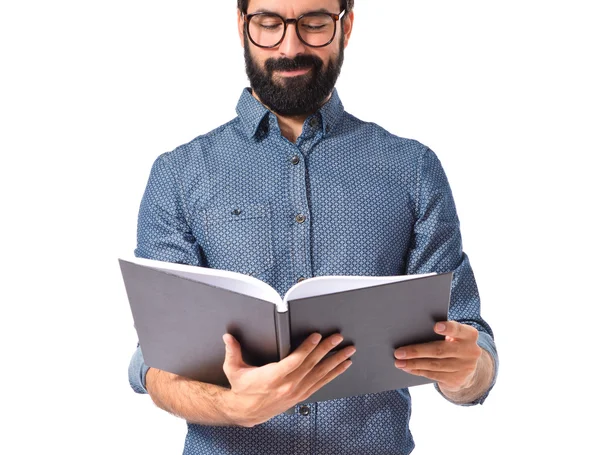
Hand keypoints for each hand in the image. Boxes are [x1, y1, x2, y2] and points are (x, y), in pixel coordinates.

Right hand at [221, 332, 354, 426]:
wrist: (246, 411)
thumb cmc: (242, 389)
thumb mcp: (233, 369)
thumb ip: (232, 351)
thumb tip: (228, 336)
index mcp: (272, 377)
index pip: (294, 361)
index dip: (307, 348)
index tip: (316, 336)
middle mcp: (287, 385)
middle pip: (311, 365)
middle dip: (326, 350)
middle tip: (338, 338)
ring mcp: (296, 392)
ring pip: (320, 374)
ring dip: (335, 361)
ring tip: (348, 351)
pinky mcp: (301, 395)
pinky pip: (321, 383)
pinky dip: (334, 374)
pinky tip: (343, 366)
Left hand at [393, 321, 481, 392]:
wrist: (469, 368)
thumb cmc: (454, 344)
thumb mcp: (455, 335)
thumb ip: (443, 331)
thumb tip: (414, 330)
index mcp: (469, 335)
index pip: (458, 330)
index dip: (448, 328)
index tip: (435, 326)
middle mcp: (470, 352)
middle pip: (440, 350)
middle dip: (417, 351)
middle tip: (399, 352)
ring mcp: (464, 368)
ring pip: (434, 365)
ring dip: (413, 364)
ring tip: (399, 362)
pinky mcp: (457, 380)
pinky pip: (433, 375)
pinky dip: (418, 371)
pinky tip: (407, 368)